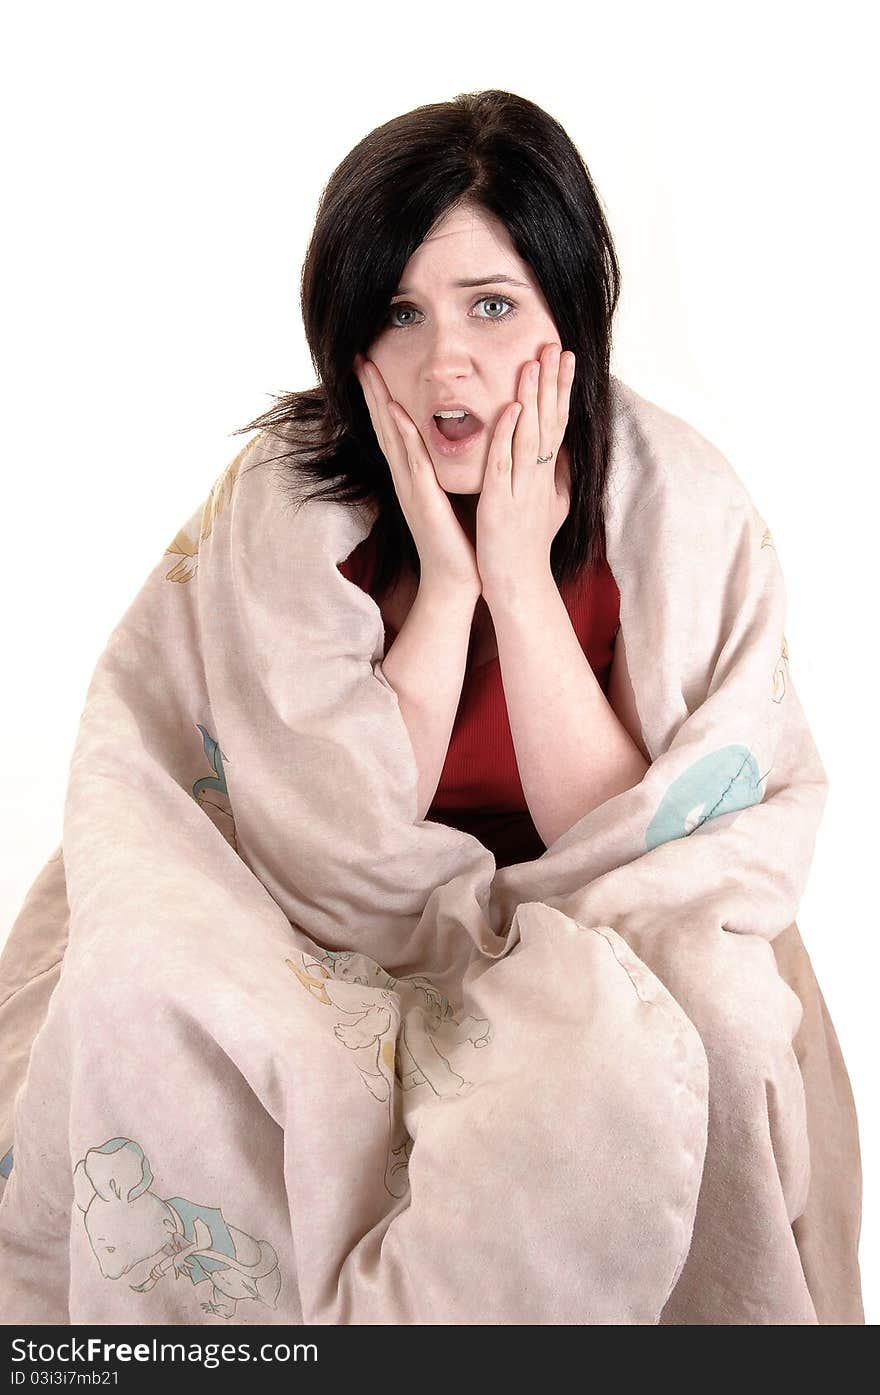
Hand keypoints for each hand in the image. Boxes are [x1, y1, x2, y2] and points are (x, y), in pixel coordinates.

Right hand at [354, 354, 482, 597]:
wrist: (457, 583)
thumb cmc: (461, 543)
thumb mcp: (454, 497)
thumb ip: (451, 471)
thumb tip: (461, 446)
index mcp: (415, 476)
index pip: (396, 428)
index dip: (385, 397)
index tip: (376, 367)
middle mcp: (406, 478)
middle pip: (385, 425)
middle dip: (373, 391)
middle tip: (359, 357)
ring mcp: (411, 488)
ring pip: (392, 436)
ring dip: (380, 403)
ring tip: (367, 371)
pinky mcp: (423, 501)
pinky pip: (413, 461)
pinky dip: (404, 436)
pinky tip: (397, 413)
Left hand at [475, 344, 573, 609]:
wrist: (518, 586)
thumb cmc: (527, 549)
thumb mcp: (547, 508)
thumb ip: (554, 478)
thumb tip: (562, 452)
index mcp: (545, 477)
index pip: (557, 424)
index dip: (561, 390)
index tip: (564, 356)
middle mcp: (538, 478)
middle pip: (549, 422)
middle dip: (553, 382)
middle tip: (556, 344)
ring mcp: (522, 490)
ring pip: (530, 436)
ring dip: (534, 398)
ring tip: (535, 363)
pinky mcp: (501, 504)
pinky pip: (505, 464)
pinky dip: (509, 436)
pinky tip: (513, 409)